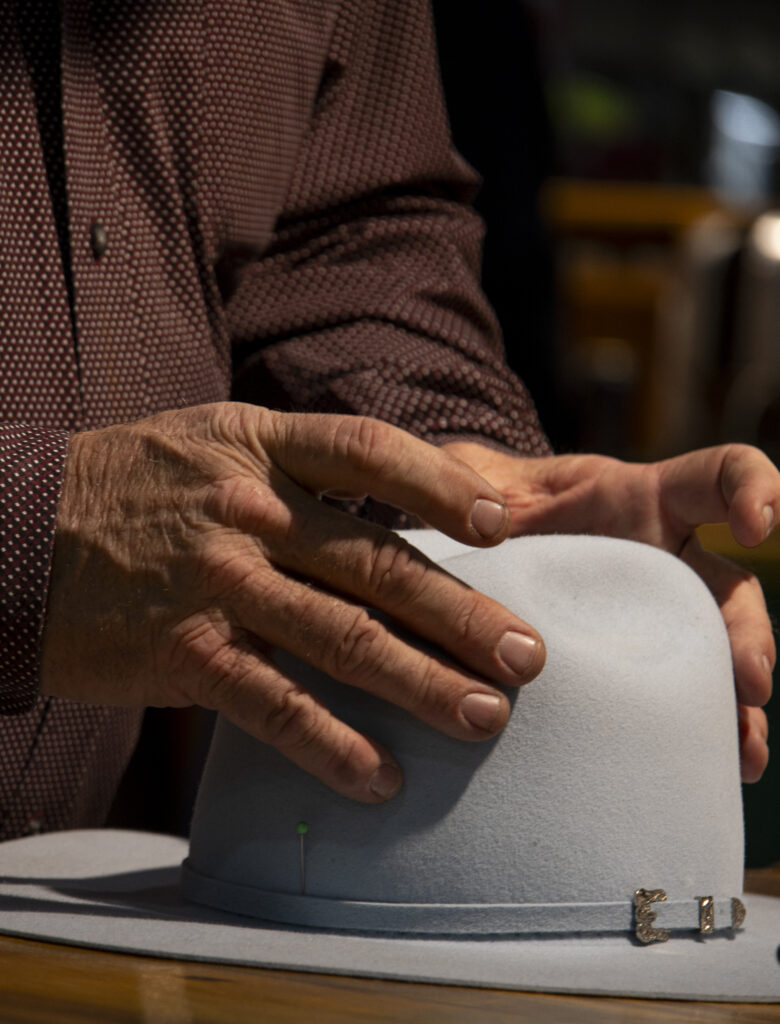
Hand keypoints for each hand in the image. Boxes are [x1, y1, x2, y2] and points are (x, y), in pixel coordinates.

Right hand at [41, 404, 544, 801]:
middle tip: (528, 659)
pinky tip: (380, 777)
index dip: (440, 485)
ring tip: (484, 718)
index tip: (499, 524)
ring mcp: (216, 582)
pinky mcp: (182, 652)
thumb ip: (297, 469)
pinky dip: (331, 744)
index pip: (369, 452)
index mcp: (261, 447)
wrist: (17, 530)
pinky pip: (272, 704)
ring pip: (340, 637)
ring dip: (421, 683)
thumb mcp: (212, 443)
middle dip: (462, 613)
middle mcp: (248, 510)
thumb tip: (396, 508)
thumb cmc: (132, 487)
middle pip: (377, 563)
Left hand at [443, 442, 777, 782]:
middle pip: (731, 588)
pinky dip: (702, 732)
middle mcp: (665, 558)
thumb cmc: (492, 504)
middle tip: (750, 680)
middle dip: (749, 632)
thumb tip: (449, 500)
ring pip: (717, 654)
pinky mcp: (637, 662)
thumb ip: (465, 478)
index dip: (753, 490)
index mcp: (641, 499)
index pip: (719, 476)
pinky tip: (716, 771)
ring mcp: (656, 614)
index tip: (757, 527)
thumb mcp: (476, 480)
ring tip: (743, 751)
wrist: (487, 550)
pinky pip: (681, 696)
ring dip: (737, 701)